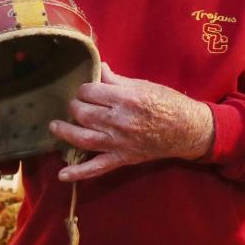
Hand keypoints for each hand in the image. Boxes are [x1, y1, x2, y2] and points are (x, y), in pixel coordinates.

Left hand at [50, 63, 213, 181]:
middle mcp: (120, 121)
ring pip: (84, 138)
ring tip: (55, 127)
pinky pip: (98, 168)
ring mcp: (120, 142)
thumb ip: (118, 80)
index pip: (91, 91)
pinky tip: (62, 175)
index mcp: (127, 98)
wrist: (189, 129)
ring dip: (65, 132)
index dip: (85, 89)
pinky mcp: (124, 158)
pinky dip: (79, 173)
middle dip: (75, 106)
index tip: (87, 90)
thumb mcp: (145, 86)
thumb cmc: (169, 103)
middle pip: (84, 113)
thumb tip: (99, 69)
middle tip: (76, 105)